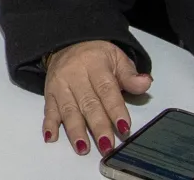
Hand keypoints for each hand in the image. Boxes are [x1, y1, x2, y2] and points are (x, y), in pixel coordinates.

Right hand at [43, 40, 151, 156]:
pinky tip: (51, 137)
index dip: (115, 109)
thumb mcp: (116, 58)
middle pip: (88, 103)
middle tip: (106, 145)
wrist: (67, 44)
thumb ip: (130, 75)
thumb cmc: (95, 56)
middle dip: (97, 126)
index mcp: (94, 64)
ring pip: (68, 109)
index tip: (124, 127)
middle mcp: (75, 74)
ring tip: (83, 148)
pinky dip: (49, 124)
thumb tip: (145, 82)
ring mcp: (60, 84)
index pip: (106, 89)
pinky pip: (48, 110)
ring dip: (75, 130)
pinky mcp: (49, 93)